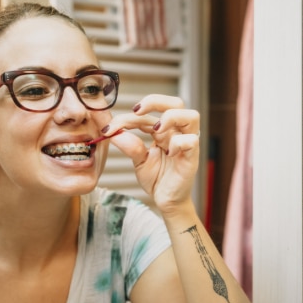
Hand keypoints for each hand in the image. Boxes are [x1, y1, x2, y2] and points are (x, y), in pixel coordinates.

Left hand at [102, 94, 199, 212]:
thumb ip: (130, 146)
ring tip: (156, 130)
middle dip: (155, 101)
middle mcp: (177, 133)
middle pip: (176, 103)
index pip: (148, 114)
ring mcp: (186, 144)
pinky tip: (168, 153)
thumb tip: (114, 134)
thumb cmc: (157, 179)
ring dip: (171, 117)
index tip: (110, 128)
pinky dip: (178, 142)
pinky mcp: (192, 157)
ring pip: (191, 116)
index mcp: (164, 131)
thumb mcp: (139, 161)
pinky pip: (191, 140)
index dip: (127, 117)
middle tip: (137, 111)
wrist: (167, 201)